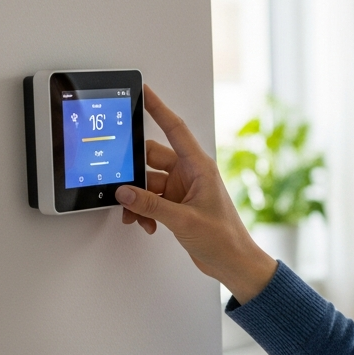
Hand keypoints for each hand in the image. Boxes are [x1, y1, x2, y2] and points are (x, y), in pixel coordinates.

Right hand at [116, 85, 277, 303]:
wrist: (234, 263)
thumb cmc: (224, 238)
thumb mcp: (183, 220)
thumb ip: (150, 206)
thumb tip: (123, 192)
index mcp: (200, 166)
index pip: (175, 129)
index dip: (158, 109)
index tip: (144, 91)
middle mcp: (191, 174)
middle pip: (150, 159)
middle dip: (133, 173)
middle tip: (119, 184)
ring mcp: (183, 189)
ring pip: (146, 183)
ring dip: (136, 199)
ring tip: (136, 216)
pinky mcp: (177, 204)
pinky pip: (150, 199)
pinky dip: (143, 210)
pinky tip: (147, 224)